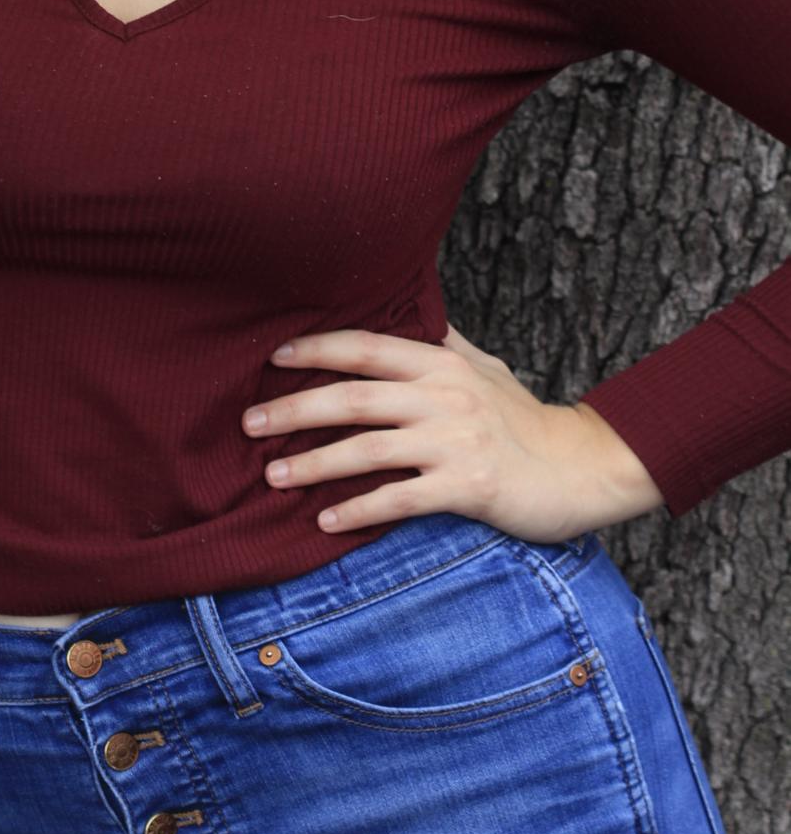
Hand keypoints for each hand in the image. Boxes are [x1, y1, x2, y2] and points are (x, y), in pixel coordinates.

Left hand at [241, 322, 665, 542]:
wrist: (584, 467)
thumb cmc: (525, 420)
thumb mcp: (484, 368)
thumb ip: (441, 344)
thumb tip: (407, 312)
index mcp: (441, 363)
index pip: (366, 348)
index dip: (317, 349)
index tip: (272, 358)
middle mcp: (443, 395)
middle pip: (354, 397)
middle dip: (296, 408)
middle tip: (250, 422)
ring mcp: (454, 441)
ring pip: (368, 448)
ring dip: (314, 462)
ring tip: (272, 474)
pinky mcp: (468, 485)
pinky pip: (400, 497)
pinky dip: (359, 509)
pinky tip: (326, 521)